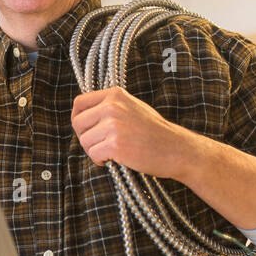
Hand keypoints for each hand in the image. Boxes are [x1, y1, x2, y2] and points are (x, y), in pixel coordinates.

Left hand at [70, 86, 198, 180]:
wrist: (177, 149)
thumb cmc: (154, 132)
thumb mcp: (132, 108)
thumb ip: (109, 107)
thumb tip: (82, 115)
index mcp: (115, 94)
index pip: (79, 102)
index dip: (79, 119)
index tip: (86, 130)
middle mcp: (112, 106)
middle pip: (78, 123)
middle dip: (86, 137)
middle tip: (101, 145)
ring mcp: (114, 125)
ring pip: (84, 141)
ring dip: (94, 151)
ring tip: (112, 153)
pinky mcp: (115, 145)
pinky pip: (93, 155)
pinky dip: (101, 161)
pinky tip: (115, 160)